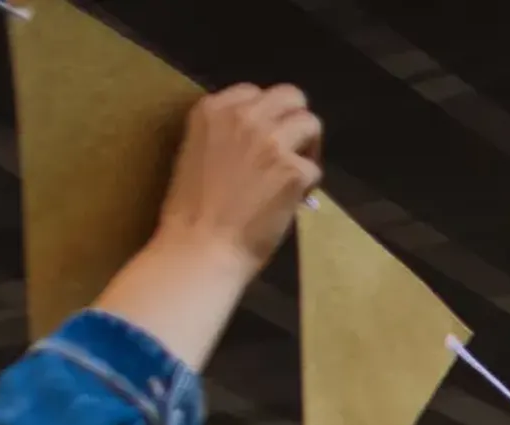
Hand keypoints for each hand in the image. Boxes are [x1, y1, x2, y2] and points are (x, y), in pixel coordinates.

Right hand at [92, 85, 320, 370]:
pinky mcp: (293, 169)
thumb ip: (227, 135)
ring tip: (297, 175)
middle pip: (290, 96)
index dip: (266, 117)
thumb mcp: (198, 153)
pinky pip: (315, 168)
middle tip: (293, 151)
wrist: (201, 247)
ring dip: (309, 147)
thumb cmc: (193, 212)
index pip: (254, 92)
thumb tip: (262, 138)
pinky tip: (293, 202)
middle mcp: (243, 115)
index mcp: (212, 109)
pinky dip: (309, 186)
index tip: (263, 141)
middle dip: (295, 121)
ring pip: (311, 123)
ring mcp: (271, 140)